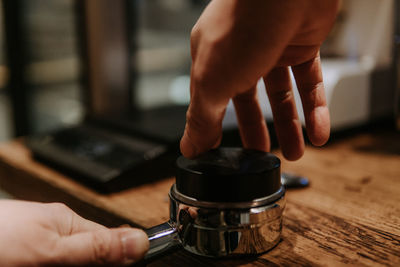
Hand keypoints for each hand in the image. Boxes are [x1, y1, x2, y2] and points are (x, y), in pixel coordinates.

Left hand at [0, 200, 148, 265]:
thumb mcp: (49, 251)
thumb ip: (96, 247)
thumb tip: (140, 241)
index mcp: (69, 222)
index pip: (112, 242)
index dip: (119, 261)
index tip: (127, 266)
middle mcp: (57, 231)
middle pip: (93, 256)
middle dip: (91, 264)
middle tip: (63, 264)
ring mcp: (40, 244)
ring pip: (72, 259)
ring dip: (75, 263)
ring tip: (44, 262)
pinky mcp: (29, 253)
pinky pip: (53, 258)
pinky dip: (56, 262)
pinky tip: (40, 263)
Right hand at [180, 0, 338, 159]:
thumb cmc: (242, 23)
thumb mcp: (212, 80)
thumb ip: (201, 116)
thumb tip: (189, 146)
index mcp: (212, 61)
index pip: (211, 102)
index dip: (217, 130)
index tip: (224, 156)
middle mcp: (240, 54)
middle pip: (248, 101)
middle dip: (257, 131)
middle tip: (262, 156)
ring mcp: (272, 49)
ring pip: (282, 95)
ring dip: (289, 125)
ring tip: (296, 152)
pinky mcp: (302, 45)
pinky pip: (309, 83)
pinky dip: (315, 109)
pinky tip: (319, 132)